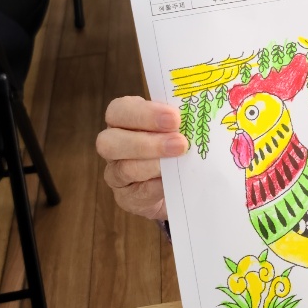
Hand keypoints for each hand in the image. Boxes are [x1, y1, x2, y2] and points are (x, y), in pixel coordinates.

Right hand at [96, 96, 187, 221]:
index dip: (144, 114)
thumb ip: (180, 119)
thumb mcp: (176, 125)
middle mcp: (113, 144)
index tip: (175, 118)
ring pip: (122, 169)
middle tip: (180, 143)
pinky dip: (156, 187)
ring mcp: (115, 173)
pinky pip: (136, 193)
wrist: (176, 180)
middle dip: (146, 142)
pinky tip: (173, 181)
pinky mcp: (126, 197)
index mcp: (123, 118)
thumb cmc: (175, 141)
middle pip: (109, 141)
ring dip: (153, 165)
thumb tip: (198, 116)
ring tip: (178, 162)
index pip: (119, 110)